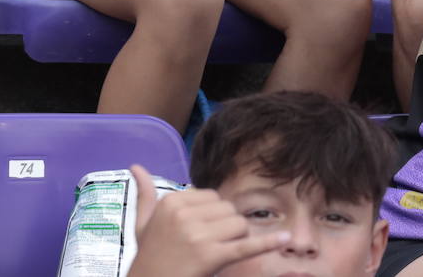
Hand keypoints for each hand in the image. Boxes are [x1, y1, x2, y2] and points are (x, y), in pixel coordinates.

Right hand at [126, 164, 288, 276]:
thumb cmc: (149, 256)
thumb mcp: (143, 224)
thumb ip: (144, 194)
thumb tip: (136, 166)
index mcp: (172, 202)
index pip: (214, 197)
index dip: (213, 216)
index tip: (197, 231)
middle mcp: (184, 215)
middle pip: (229, 210)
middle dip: (226, 228)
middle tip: (205, 245)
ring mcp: (198, 235)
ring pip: (240, 225)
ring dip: (235, 240)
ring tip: (213, 253)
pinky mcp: (212, 256)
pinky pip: (246, 246)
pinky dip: (267, 243)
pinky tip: (286, 237)